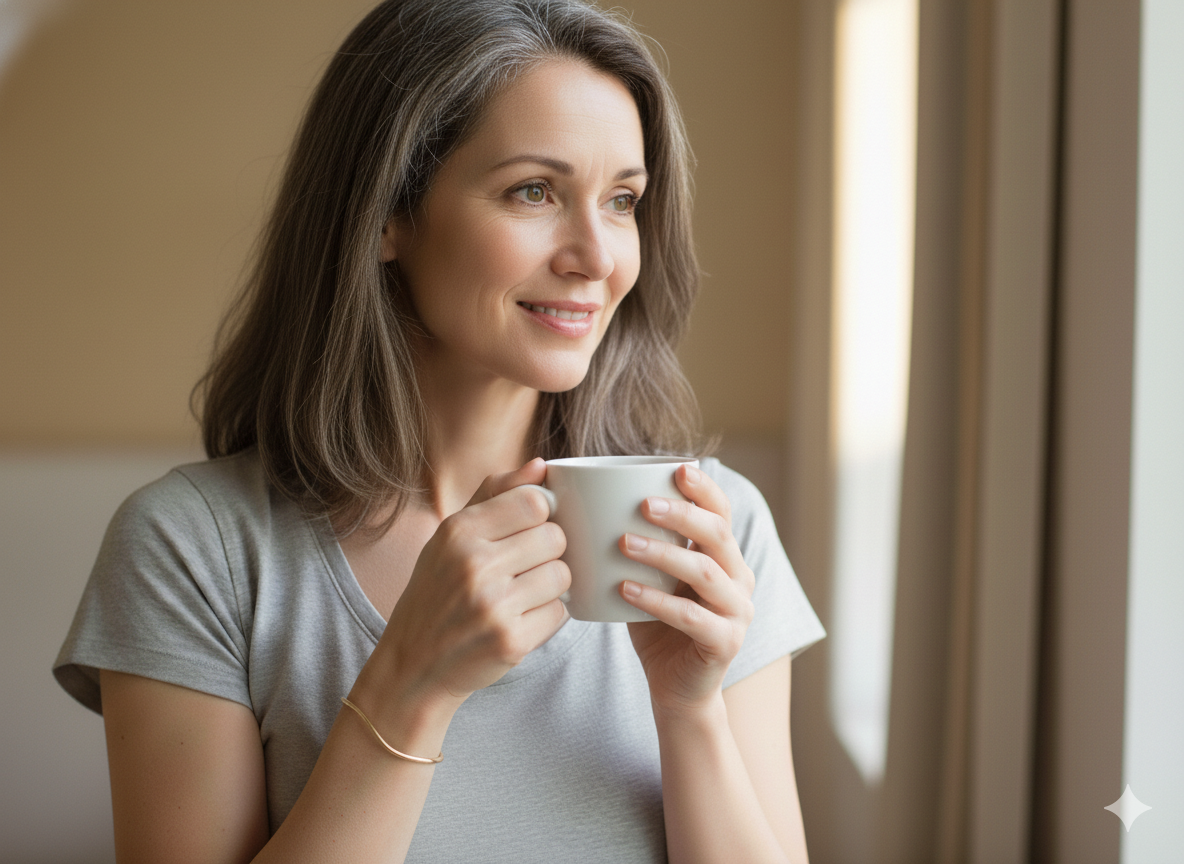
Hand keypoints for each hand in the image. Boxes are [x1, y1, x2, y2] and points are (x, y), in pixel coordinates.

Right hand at [361, 458, 570, 715]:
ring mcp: (493, 605)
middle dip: (548, 551)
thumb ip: (495, 495)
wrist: (413, 667)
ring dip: (552, 585)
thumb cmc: (436, 593)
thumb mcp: (450, 537)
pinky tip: (522, 618)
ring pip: (563, 575)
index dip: (541, 514)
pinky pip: (560, 613)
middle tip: (525, 568)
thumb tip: (541, 465)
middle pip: (555, 537)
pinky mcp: (511, 641)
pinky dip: (548, 616)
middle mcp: (474, 564)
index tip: (529, 530)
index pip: (533, 501)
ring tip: (524, 593)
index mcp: (458, 531)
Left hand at [618, 464, 755, 712]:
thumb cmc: (657, 627)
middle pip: (717, 534)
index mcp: (725, 557)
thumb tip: (591, 502)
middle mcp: (740, 579)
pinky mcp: (726, 643)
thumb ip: (638, 545)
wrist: (676, 691)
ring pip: (705, 572)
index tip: (676, 468)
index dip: (703, 489)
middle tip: (642, 505)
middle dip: (681, 514)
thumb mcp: (649, 579)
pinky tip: (625, 589)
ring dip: (663, 553)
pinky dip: (657, 600)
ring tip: (624, 543)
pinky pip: (692, 616)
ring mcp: (738, 612)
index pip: (721, 512)